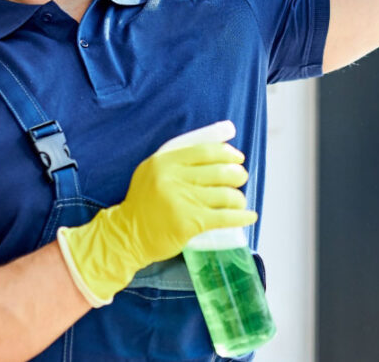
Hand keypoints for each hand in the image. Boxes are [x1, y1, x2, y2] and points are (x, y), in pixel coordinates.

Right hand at [57, 121, 256, 304]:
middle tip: (241, 178)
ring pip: (225, 194)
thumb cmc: (145, 202)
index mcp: (164, 162)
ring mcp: (181, 201)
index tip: (237, 158)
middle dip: (237, 174)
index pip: (205, 151)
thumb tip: (220, 142)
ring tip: (239, 201)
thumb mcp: (153, 171)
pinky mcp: (189, 223)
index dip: (227, 153)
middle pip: (219, 171)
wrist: (128, 235)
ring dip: (238, 197)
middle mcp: (172, 178)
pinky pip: (225, 217)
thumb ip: (179, 157)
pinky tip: (250, 216)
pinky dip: (242, 216)